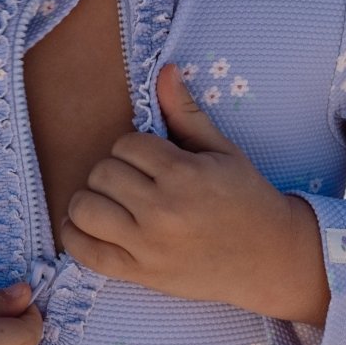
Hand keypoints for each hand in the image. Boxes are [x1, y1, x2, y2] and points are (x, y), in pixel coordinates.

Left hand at [62, 64, 328, 324]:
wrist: (269, 258)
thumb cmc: (246, 199)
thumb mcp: (222, 151)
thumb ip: (186, 113)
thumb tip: (164, 70)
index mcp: (184, 175)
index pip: (126, 144)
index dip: (134, 148)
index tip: (151, 160)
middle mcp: (162, 211)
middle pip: (102, 173)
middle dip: (114, 171)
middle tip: (134, 181)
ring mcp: (148, 246)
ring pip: (84, 208)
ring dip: (91, 199)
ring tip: (111, 201)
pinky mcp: (139, 274)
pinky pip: (85, 252)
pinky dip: (75, 235)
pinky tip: (90, 226)